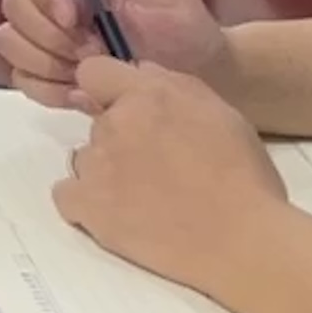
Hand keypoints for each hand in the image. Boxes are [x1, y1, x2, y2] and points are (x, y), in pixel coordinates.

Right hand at [0, 0, 228, 104]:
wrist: (200, 79)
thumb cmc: (184, 27)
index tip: (74, 18)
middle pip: (14, 5)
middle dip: (52, 35)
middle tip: (96, 51)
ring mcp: (46, 39)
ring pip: (10, 42)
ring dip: (49, 62)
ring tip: (93, 70)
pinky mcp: (47, 74)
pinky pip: (22, 79)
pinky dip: (49, 88)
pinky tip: (83, 92)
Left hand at [48, 59, 290, 287]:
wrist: (243, 241)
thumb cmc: (245, 178)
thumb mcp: (223, 113)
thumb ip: (176, 84)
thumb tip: (140, 71)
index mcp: (147, 95)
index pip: (93, 72)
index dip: (108, 89)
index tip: (128, 109)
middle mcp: (114, 124)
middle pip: (98, 122)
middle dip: (122, 138)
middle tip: (158, 167)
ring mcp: (96, 166)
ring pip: (85, 158)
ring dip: (106, 170)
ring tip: (144, 197)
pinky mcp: (88, 207)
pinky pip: (66, 194)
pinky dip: (85, 203)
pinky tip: (116, 213)